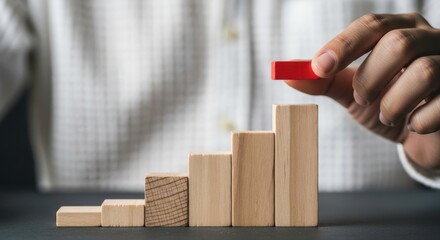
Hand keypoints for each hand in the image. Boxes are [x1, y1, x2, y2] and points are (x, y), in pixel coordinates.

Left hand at [284, 13, 439, 169]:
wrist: (419, 133)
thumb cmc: (385, 102)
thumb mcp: (351, 91)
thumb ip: (323, 81)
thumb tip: (286, 74)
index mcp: (400, 30)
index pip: (372, 25)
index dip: (343, 45)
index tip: (319, 67)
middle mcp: (430, 39)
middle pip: (399, 43)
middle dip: (370, 77)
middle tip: (361, 99)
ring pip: (424, 71)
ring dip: (393, 101)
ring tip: (386, 114)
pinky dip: (418, 120)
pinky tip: (413, 125)